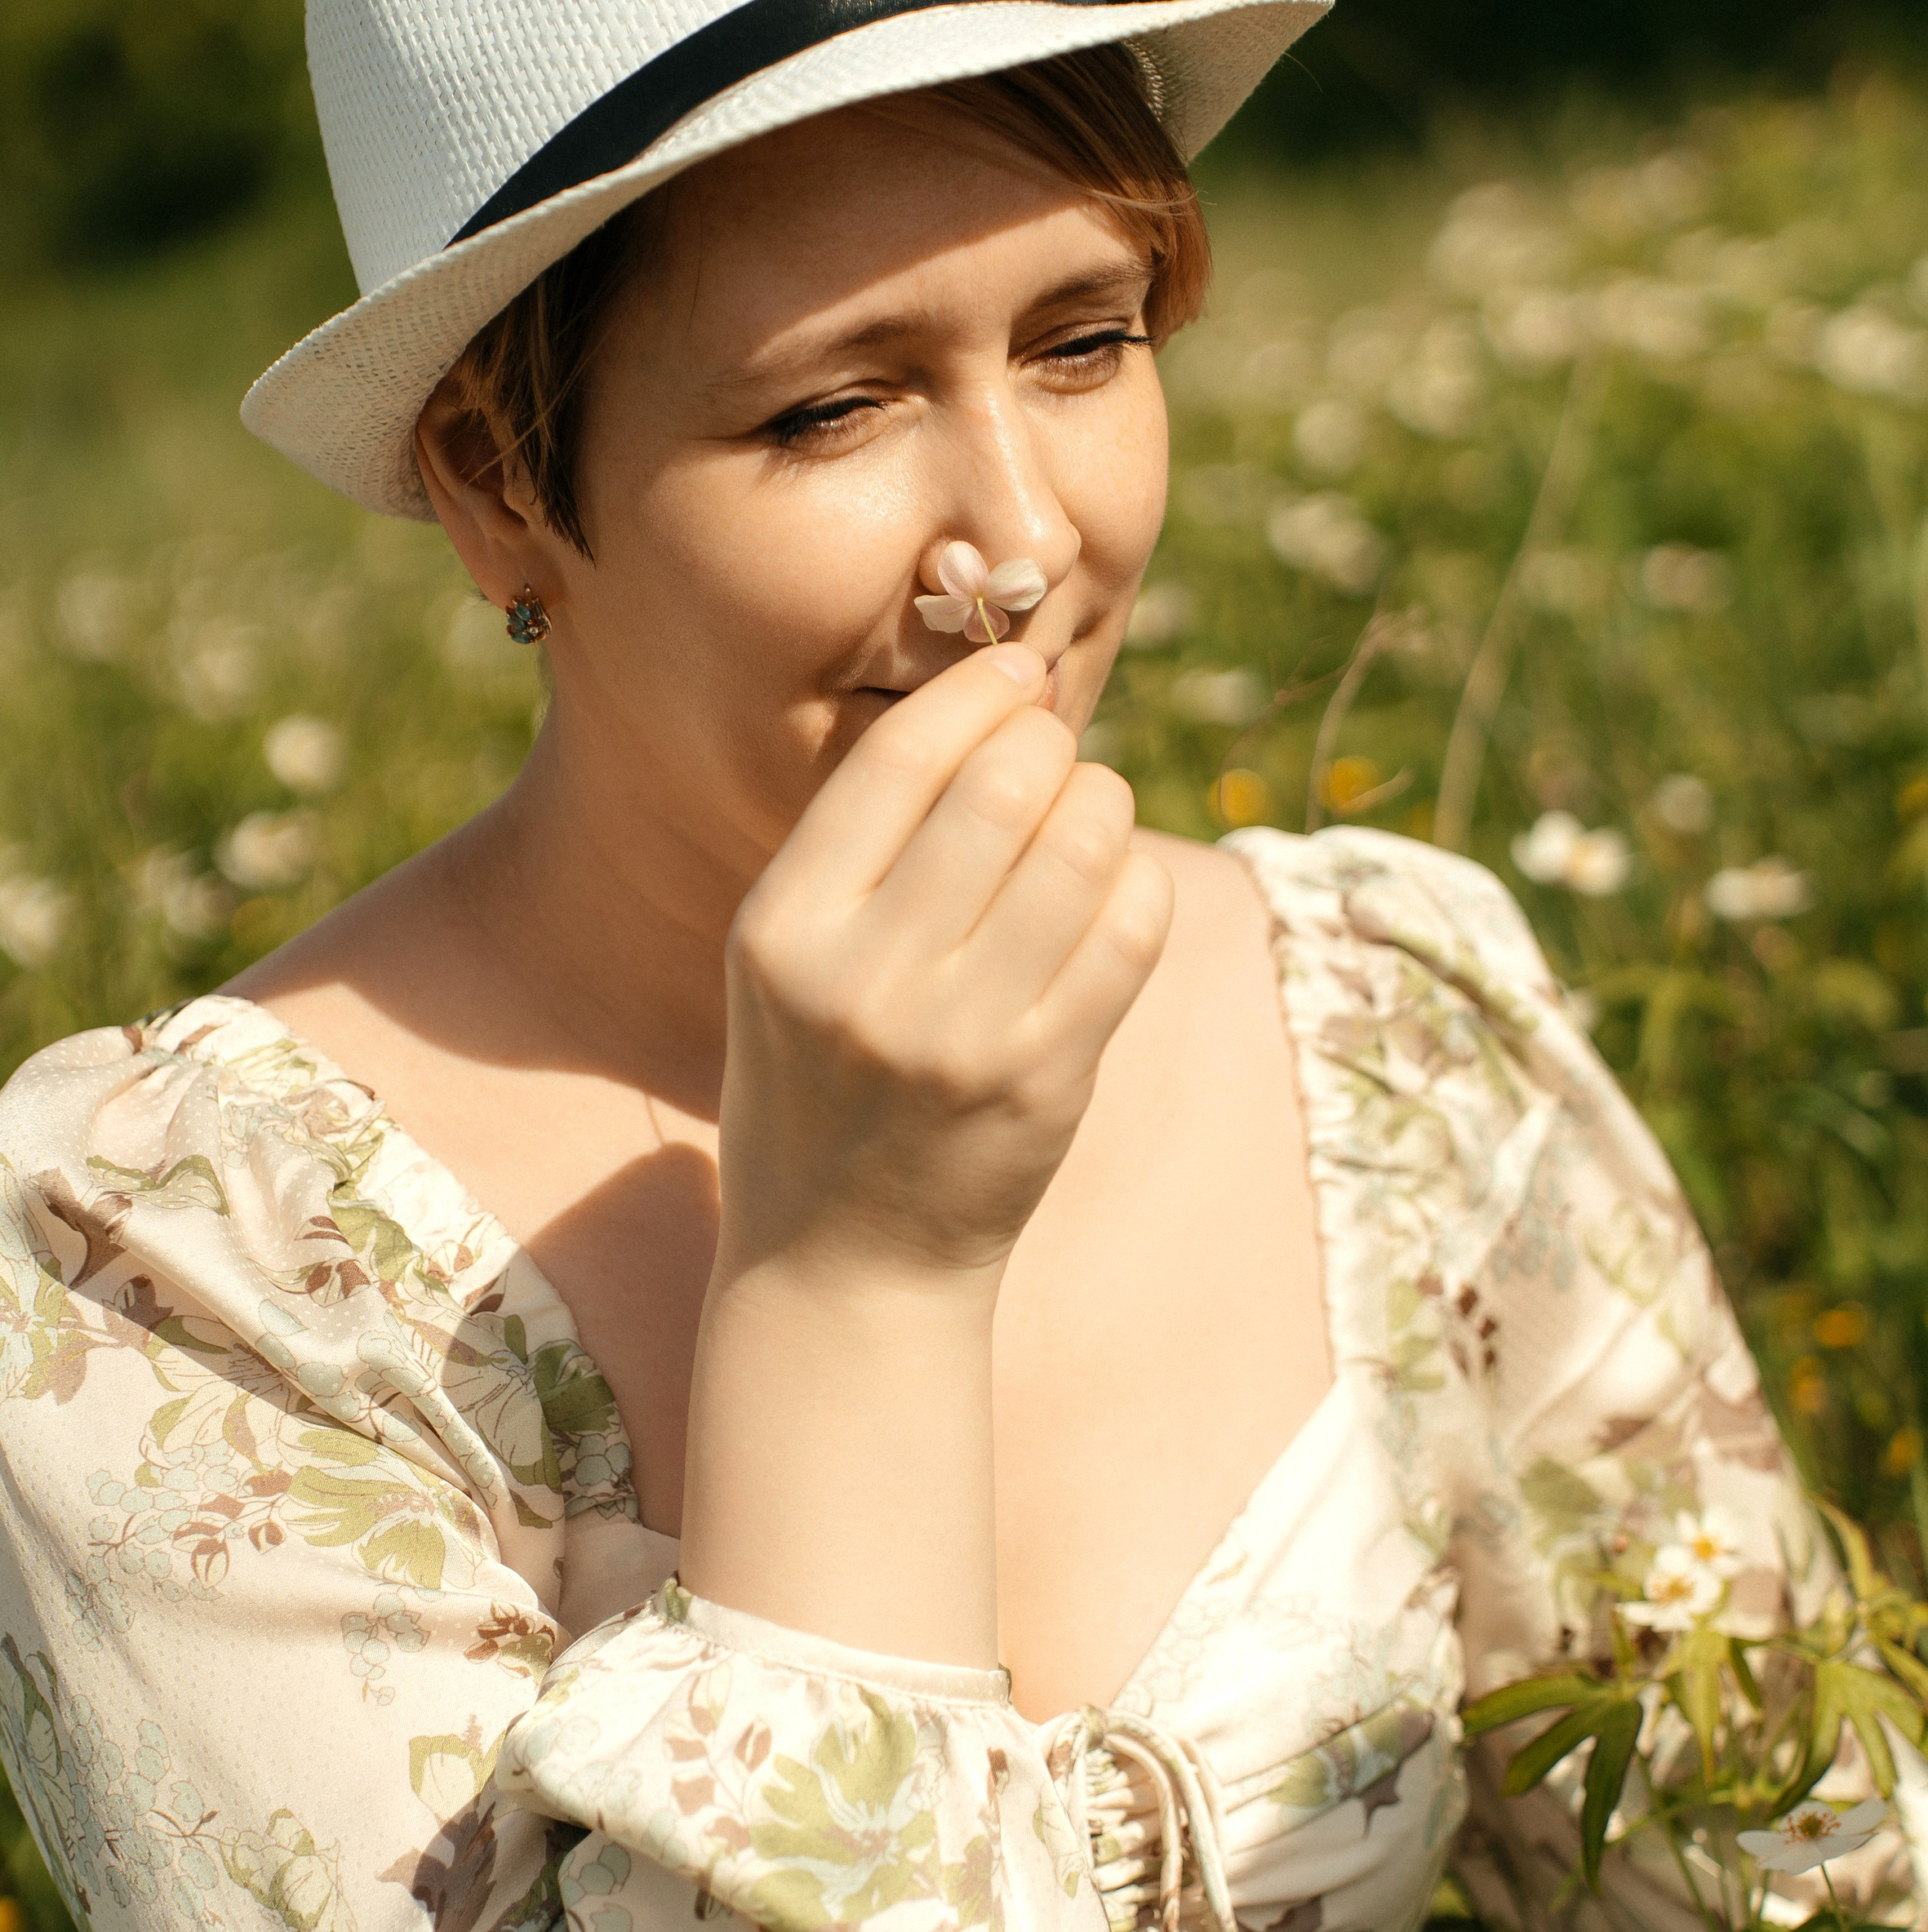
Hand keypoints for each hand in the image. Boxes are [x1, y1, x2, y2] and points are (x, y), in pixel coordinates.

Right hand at [716, 644, 1173, 1296]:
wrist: (843, 1261)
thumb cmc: (820, 1081)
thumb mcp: (789, 959)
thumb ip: (866, 846)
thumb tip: (1004, 704)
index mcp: (784, 929)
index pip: (897, 759)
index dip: (978, 693)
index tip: (1019, 670)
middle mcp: (867, 980)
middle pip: (1002, 787)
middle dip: (1049, 745)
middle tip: (1054, 756)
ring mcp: (962, 1036)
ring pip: (1082, 846)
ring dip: (1103, 806)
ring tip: (1088, 817)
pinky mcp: (1046, 1079)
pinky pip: (1131, 930)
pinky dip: (1139, 883)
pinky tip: (1115, 890)